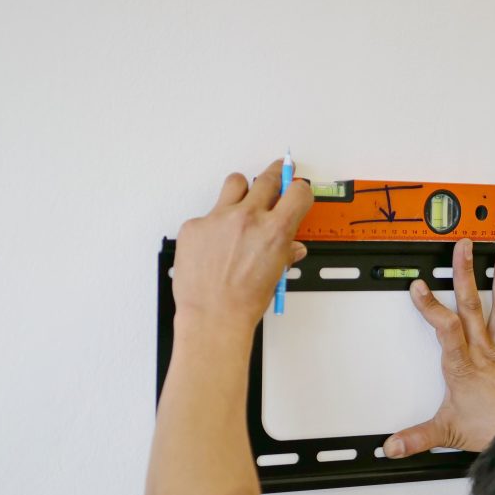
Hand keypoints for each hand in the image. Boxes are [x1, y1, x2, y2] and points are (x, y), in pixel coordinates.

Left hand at [172, 160, 313, 333]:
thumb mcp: (275, 276)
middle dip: (274, 178)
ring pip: (235, 183)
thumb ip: (284, 253)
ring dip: (242, 191)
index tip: (296, 189)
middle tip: (273, 180)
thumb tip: (290, 247)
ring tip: (240, 206)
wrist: (213, 316)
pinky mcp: (195, 225)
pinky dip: (213, 226)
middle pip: (267, 178)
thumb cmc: (244, 302)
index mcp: (274, 231)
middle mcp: (248, 218)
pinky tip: (213, 245)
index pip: (297, 191)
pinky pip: (207, 214)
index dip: (299, 190)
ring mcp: (218, 218)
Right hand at [382, 240, 494, 457]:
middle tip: (463, 250)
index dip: (430, 306)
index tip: (418, 287)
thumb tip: (392, 445)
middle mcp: (483, 352)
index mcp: (461, 366)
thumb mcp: (446, 432)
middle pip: (472, 306)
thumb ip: (416, 437)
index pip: (445, 328)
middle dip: (464, 275)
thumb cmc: (493, 428)